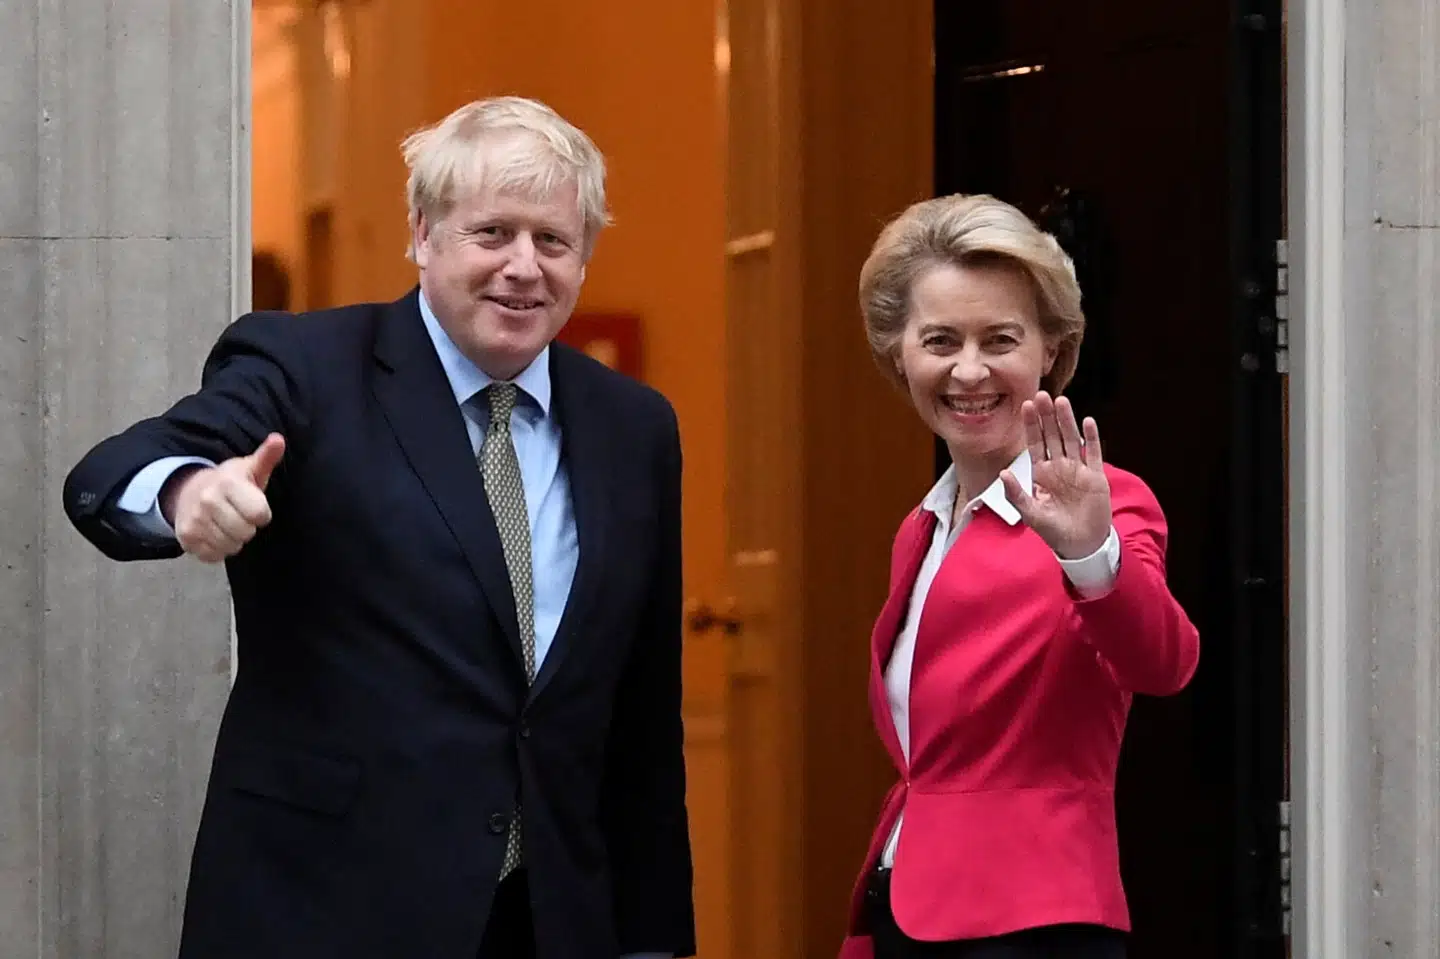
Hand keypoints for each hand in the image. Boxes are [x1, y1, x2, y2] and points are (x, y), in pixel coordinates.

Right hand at [162, 434, 284, 562]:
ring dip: (234, 539)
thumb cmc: (229, 483)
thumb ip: (266, 457)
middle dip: (248, 527)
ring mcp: (194, 521)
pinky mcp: (186, 538)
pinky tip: (215, 533)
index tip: (254, 505)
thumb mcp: (249, 468)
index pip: (260, 515)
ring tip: (227, 523)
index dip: (262, 513)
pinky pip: (215, 556)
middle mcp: (208, 501)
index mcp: (227, 483)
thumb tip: (278, 440)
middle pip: (246, 533)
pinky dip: (219, 549)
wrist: (188, 491)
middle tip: (239, 515)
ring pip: (232, 547)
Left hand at [1000, 393, 1111, 559]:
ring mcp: (1078, 470)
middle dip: (1047, 416)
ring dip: (1067, 421)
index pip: (1035, 443)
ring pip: (1072, 439)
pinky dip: (1091, 438)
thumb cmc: (1053, 530)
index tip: (1026, 405)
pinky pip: (1094, 454)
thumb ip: (1016, 494)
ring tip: (1062, 401)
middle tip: (1043, 394)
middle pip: (1053, 435)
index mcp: (1042, 473)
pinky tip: (1088, 422)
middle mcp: (1059, 467)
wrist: (1080, 544)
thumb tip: (1003, 473)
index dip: (1031, 425)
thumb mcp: (1030, 513)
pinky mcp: (1095, 476)